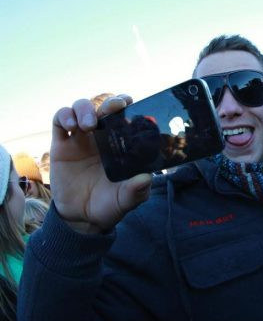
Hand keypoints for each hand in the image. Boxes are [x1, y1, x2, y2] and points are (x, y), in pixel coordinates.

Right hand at [50, 96, 151, 232]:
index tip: (132, 102)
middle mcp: (102, 137)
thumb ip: (137, 191)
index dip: (128, 106)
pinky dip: (64, 116)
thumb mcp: (126, 200)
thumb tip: (145, 178)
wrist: (82, 218)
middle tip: (115, 107)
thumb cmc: (109, 204)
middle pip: (104, 108)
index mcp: (120, 144)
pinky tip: (71, 126)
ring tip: (89, 125)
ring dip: (85, 108)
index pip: (125, 117)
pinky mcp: (61, 145)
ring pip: (81, 108)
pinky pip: (59, 120)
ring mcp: (81, 139)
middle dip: (110, 102)